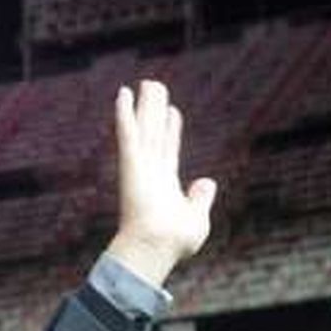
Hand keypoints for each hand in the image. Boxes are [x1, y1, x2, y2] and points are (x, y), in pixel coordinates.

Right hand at [104, 80, 217, 287]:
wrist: (157, 248)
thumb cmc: (174, 242)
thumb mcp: (197, 218)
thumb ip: (200, 199)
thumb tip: (207, 182)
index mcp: (165, 183)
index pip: (169, 149)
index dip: (171, 129)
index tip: (173, 112)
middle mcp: (151, 171)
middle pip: (154, 133)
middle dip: (155, 110)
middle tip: (155, 86)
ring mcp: (140, 166)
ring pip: (143, 127)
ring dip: (143, 104)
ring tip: (147, 83)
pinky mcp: (131, 164)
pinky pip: (127, 133)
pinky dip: (125, 113)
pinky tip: (124, 93)